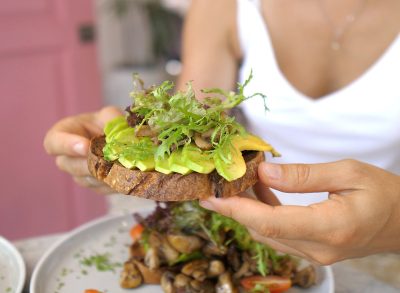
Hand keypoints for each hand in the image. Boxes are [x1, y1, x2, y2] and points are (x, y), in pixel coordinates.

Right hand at [44, 106, 122, 193]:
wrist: (119, 139)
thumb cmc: (107, 122)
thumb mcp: (109, 115)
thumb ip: (112, 119)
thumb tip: (119, 131)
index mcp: (62, 134)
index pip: (53, 143)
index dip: (68, 146)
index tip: (86, 147)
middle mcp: (66, 158)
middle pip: (72, 166)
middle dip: (91, 164)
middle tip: (109, 160)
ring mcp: (79, 175)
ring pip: (88, 180)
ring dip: (106, 174)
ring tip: (124, 166)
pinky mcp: (95, 186)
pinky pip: (102, 188)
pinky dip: (115, 182)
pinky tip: (128, 174)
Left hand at [200, 160, 399, 264]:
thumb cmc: (385, 193)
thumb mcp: (348, 172)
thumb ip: (303, 175)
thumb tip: (264, 172)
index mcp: (330, 227)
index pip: (271, 223)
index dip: (236, 210)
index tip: (211, 197)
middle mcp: (319, 248)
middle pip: (263, 231)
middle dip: (233, 209)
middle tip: (214, 186)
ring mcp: (316, 254)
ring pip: (268, 235)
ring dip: (247, 211)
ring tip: (234, 185)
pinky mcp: (314, 250)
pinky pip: (279, 235)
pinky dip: (263, 216)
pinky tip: (260, 193)